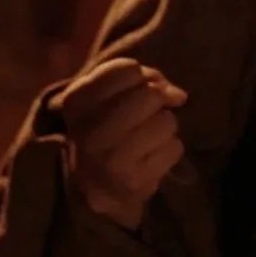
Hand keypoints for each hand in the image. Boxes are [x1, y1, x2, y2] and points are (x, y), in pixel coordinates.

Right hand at [49, 58, 187, 230]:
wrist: (95, 188)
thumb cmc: (105, 129)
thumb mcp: (107, 96)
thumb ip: (142, 79)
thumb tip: (178, 95)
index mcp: (77, 101)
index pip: (127, 69)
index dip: (142, 76)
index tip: (136, 91)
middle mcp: (89, 129)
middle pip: (151, 95)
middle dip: (156, 103)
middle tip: (144, 117)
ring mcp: (111, 158)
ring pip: (167, 121)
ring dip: (164, 128)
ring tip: (146, 140)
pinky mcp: (133, 181)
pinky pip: (174, 148)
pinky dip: (169, 151)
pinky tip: (150, 158)